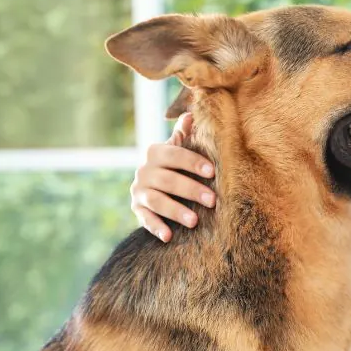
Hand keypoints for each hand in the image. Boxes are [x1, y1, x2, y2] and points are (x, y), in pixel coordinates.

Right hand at [130, 112, 216, 241]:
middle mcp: (144, 170)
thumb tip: (192, 113)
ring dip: (176, 211)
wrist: (153, 184)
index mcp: (156, 152)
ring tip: (194, 221)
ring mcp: (139, 191)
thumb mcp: (179, 148)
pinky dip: (156, 227)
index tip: (212, 172)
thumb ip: (185, 134)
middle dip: (191, 190)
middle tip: (213, 201)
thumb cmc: (175, 165)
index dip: (193, 162)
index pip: (174, 154)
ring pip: (157, 200)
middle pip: (168, 180)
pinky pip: (145, 219)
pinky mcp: (137, 209)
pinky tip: (169, 236)